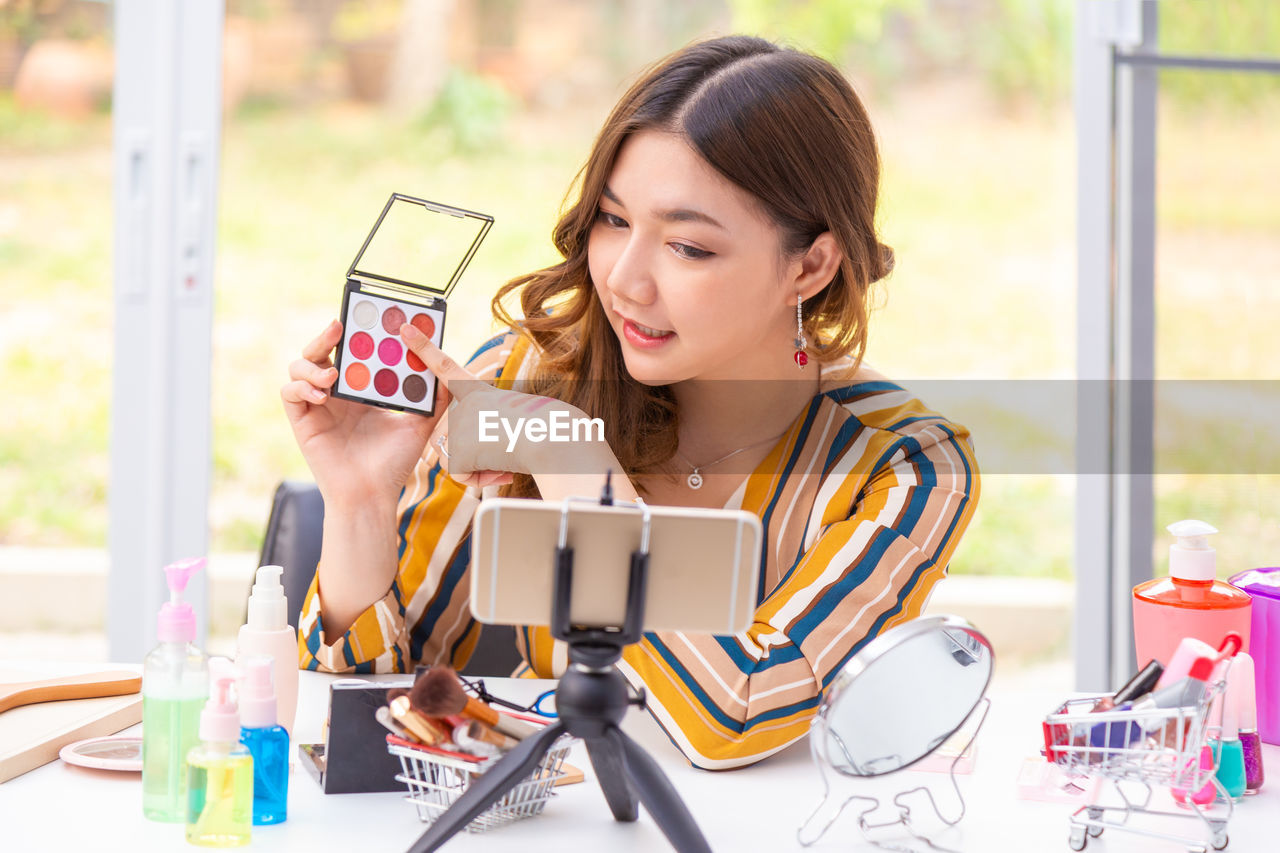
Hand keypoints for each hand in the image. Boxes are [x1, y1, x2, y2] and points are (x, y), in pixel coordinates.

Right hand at [280, 319, 448, 505]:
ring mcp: (317, 406)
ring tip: (333, 376)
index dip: (353, 335)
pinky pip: (289, 393)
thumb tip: (450, 369)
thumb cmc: (394, 464)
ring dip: (312, 363)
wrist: (372, 494)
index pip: (351, 351)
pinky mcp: (302, 421)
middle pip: (320, 351)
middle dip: (326, 336)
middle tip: (338, 327)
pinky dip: (301, 387)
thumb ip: (435, 397)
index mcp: (360, 390)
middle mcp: (336, 394)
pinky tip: (323, 395)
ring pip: (299, 367)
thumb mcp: (420, 424)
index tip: (365, 320)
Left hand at [401, 324, 603, 480]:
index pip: (444, 366)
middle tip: (504, 446)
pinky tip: (502, 469)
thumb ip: (486, 433)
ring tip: (507, 456)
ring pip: (458, 459)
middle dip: (477, 454)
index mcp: (478, 390)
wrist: (549, 436)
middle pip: (457, 439)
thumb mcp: (514, 421)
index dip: (424, 347)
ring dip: (481, 467)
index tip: (405, 329)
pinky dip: (481, 478)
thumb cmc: (545, 430)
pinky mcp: (456, 448)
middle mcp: (463, 404)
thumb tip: (473, 459)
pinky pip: (462, 475)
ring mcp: (457, 425)